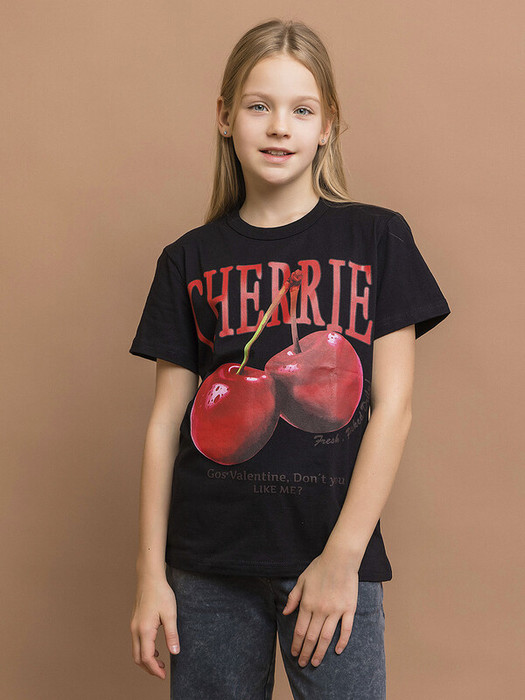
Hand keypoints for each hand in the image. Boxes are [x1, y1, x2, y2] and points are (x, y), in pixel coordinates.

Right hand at [130, 573, 180, 679]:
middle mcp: (135, 630)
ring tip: (160, 661)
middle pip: (138, 658)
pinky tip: (155, 647)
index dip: (155, 669)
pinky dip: (144, 650)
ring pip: (135, 650)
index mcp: (144, 630)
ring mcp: (133, 626)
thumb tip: (175, 653)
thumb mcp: (170, 614)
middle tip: (162, 671)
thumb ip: (172, 635)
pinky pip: (136, 642)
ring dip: (146, 659)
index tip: (164, 675)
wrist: (149, 578)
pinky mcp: (135, 622)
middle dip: (149, 668)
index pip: (147, 657)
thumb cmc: (161, 594)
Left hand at [281, 551, 358, 667]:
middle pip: (312, 637)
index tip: (294, 654)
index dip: (296, 644)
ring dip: (320, 652)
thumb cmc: (319, 567)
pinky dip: (342, 642)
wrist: (340, 559)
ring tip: (316, 663)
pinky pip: (346, 629)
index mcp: (308, 603)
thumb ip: (293, 598)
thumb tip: (285, 613)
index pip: (300, 630)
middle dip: (306, 652)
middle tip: (303, 664)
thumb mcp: (301, 580)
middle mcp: (321, 610)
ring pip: (326, 637)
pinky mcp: (349, 609)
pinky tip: (338, 651)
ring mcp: (336, 611)